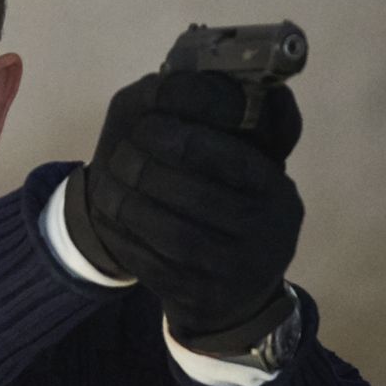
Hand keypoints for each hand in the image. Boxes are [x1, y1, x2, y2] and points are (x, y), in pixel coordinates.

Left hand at [64, 71, 303, 350]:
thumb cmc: (241, 214)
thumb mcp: (258, 172)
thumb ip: (259, 128)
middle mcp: (263, 234)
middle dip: (151, 169)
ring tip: (109, 180)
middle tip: (120, 152)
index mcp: (277, 192)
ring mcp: (233, 271)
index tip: (149, 123)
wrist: (239, 299)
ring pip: (174, 234)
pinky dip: (127, 237)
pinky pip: (157, 266)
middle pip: (198, 197)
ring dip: (133, 203)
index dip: (188, 139)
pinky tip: (111, 215)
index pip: (235, 161)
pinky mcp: (201, 297)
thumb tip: (268, 86)